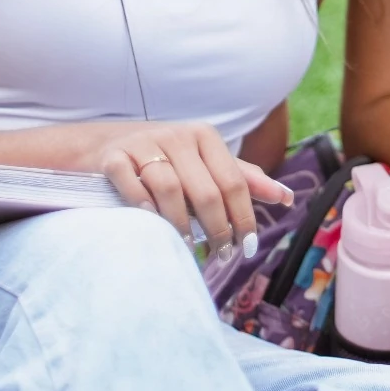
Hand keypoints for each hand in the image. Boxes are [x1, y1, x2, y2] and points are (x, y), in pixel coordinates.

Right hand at [98, 122, 293, 261]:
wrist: (102, 144)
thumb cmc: (164, 159)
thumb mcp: (206, 163)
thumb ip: (243, 179)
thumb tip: (287, 198)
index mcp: (205, 136)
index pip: (234, 182)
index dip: (244, 217)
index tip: (248, 247)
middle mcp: (178, 136)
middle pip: (206, 190)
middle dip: (218, 229)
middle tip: (221, 254)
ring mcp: (144, 144)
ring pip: (170, 189)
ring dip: (181, 225)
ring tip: (188, 247)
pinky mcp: (114, 156)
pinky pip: (131, 183)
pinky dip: (143, 206)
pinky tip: (151, 224)